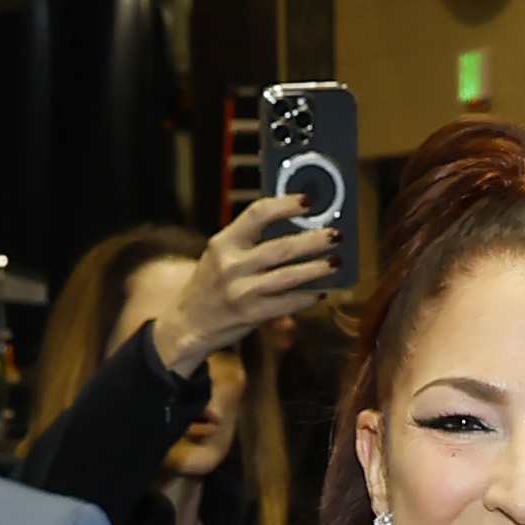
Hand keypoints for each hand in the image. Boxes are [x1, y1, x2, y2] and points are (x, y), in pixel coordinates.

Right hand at [149, 196, 339, 370]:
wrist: (188, 323)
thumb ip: (251, 239)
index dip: (286, 205)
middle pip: (280, 247)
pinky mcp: (251, 315)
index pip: (258, 214)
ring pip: (288, 277)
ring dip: (316, 268)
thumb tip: (296, 222)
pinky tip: (321, 291)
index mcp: (224, 242)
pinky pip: (287, 304)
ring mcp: (241, 292)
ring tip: (336, 262)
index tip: (309, 201)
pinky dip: (306, 297)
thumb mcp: (222, 254)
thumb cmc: (212, 283)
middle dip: (313, 240)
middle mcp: (231, 265)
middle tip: (336, 234)